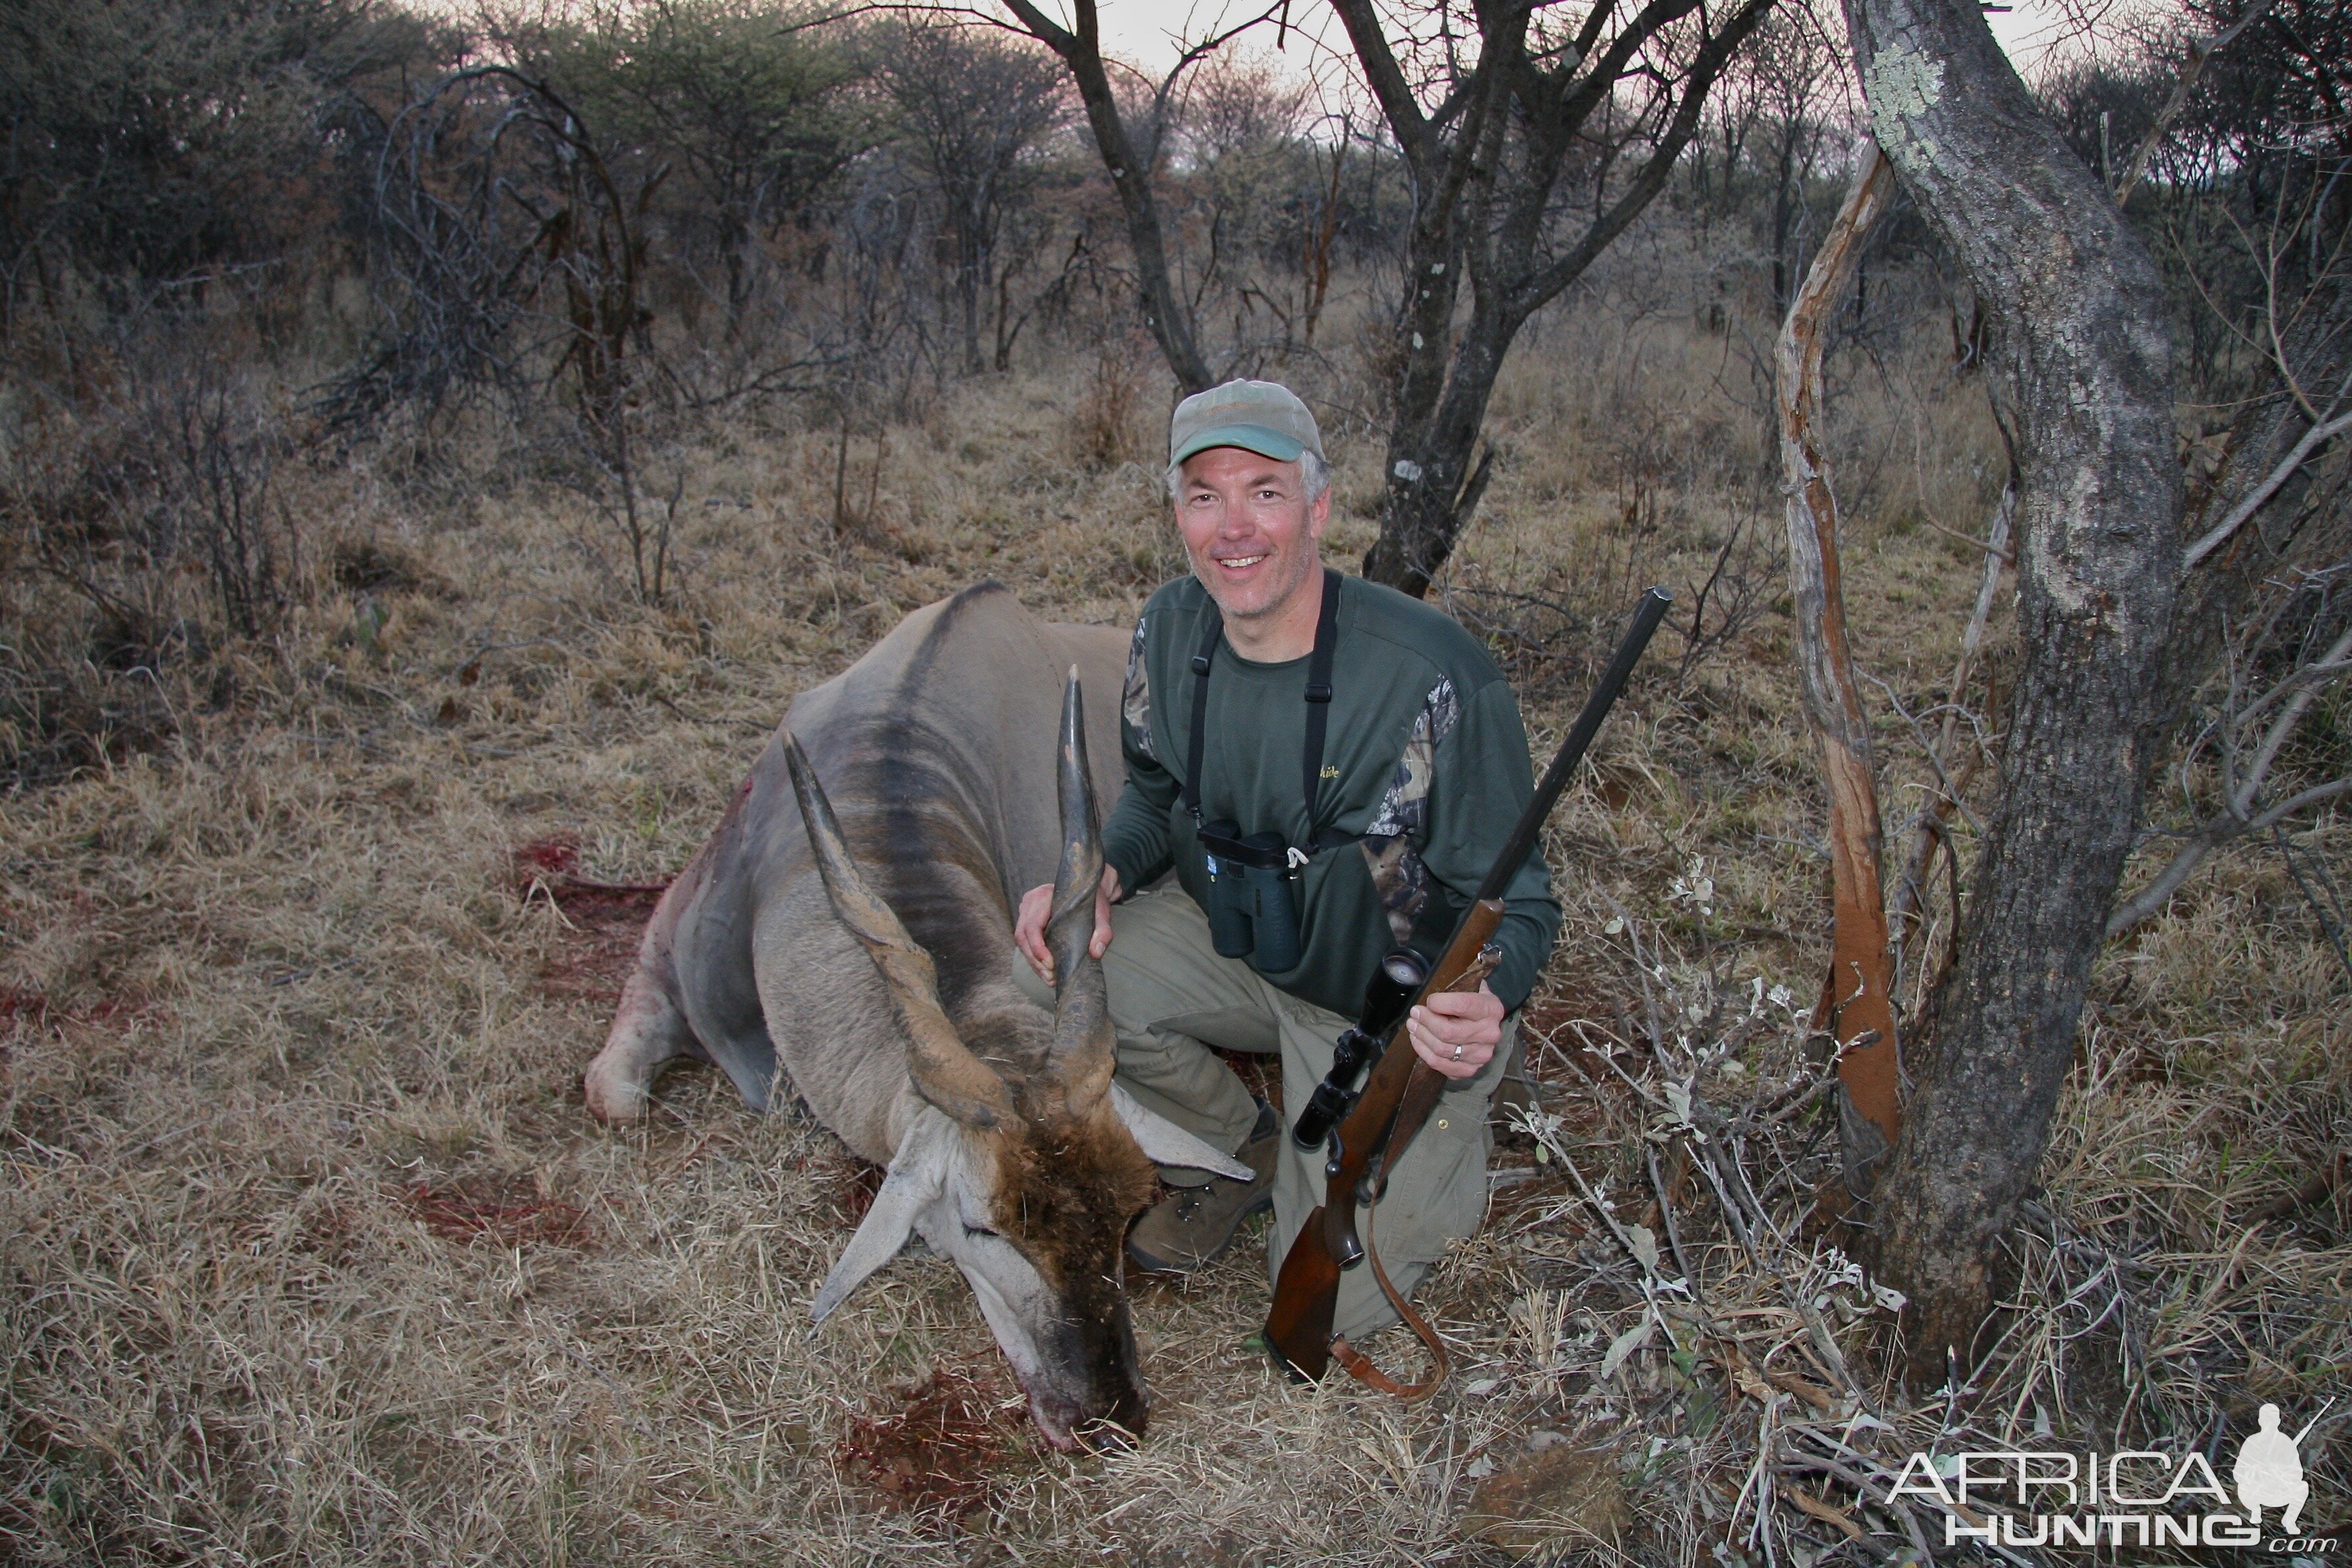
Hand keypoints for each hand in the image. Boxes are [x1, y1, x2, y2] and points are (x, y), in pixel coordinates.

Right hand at [1015, 864, 1119, 983]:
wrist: (1088, 889)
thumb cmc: (1092, 900)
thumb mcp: (1102, 912)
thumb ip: (1103, 931)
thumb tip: (1096, 952)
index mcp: (1044, 896)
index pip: (1032, 925)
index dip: (1037, 947)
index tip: (1050, 964)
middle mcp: (1030, 902)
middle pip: (1022, 935)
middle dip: (1035, 960)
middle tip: (1050, 978)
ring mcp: (1026, 910)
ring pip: (1021, 941)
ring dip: (1033, 962)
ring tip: (1049, 978)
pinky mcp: (1027, 919)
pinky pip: (1025, 941)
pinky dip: (1034, 958)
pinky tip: (1046, 971)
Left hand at [1406, 984, 1503, 1080]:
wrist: (1492, 1028)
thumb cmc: (1477, 1007)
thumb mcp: (1474, 992)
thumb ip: (1455, 993)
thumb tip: (1430, 1002)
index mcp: (1491, 1010)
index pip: (1461, 1005)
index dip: (1438, 1003)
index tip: (1428, 1002)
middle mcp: (1489, 1034)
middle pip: (1447, 1031)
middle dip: (1425, 1022)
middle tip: (1414, 1014)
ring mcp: (1480, 1055)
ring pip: (1441, 1049)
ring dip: (1421, 1036)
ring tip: (1413, 1026)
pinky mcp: (1470, 1069)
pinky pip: (1439, 1064)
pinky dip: (1424, 1052)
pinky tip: (1418, 1041)